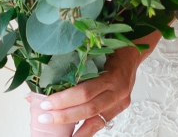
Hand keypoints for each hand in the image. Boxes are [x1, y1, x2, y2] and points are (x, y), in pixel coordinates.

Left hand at [34, 44, 149, 136]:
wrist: (131, 54)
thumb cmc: (111, 49)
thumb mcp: (94, 52)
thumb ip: (77, 66)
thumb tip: (48, 77)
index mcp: (111, 75)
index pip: (85, 92)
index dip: (64, 100)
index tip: (46, 103)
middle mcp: (117, 91)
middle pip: (89, 108)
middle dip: (64, 116)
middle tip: (45, 118)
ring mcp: (120, 102)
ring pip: (95, 119)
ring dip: (74, 127)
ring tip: (57, 133)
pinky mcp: (119, 108)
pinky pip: (101, 122)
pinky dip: (86, 131)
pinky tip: (74, 136)